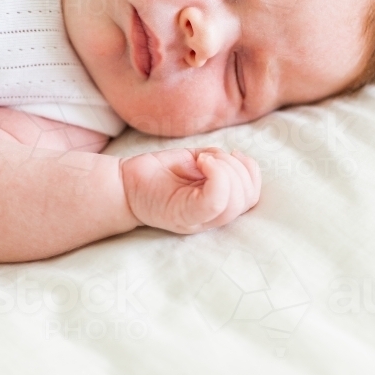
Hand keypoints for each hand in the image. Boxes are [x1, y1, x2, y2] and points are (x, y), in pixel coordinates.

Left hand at [119, 147, 260, 234]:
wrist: (121, 185)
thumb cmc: (157, 173)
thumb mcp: (195, 163)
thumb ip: (218, 163)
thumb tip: (237, 158)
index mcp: (216, 206)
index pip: (252, 196)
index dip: (251, 172)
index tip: (232, 154)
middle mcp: (210, 218)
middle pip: (247, 198)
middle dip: (237, 168)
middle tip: (210, 158)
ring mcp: (198, 220)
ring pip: (235, 200)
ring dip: (226, 169)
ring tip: (203, 160)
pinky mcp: (185, 215)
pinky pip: (216, 200)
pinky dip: (217, 175)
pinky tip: (201, 161)